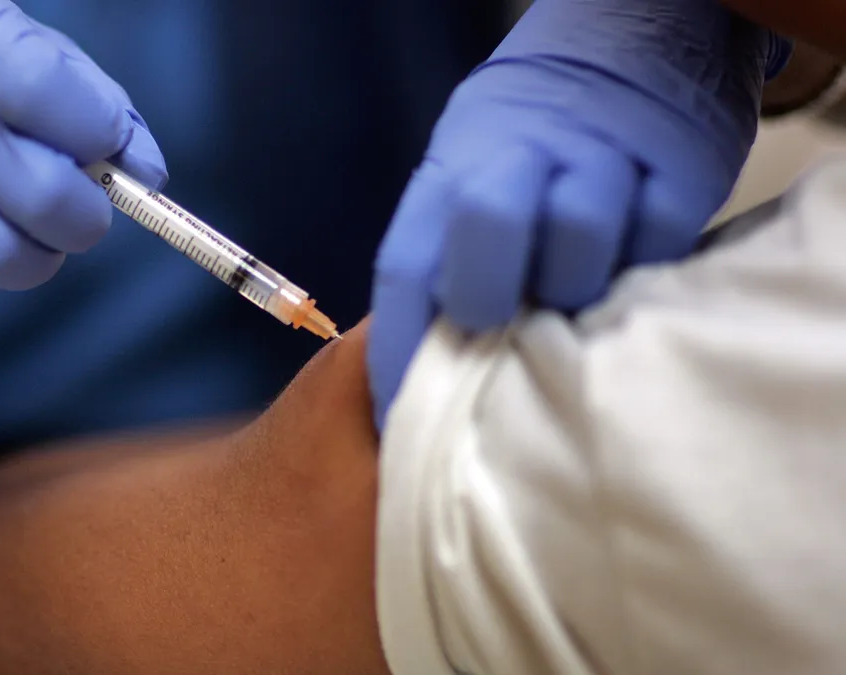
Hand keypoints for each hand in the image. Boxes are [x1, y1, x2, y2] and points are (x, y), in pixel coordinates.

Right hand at [0, 0, 166, 310]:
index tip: (102, 150)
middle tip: (75, 210)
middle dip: (82, 218)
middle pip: (43, 197)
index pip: (49, 92)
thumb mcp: (32, 59)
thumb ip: (102, 108)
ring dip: (36, 257)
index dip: (96, 136)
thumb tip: (148, 174)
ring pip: (5, 258)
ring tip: (23, 228)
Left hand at [368, 0, 787, 423]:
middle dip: (486, 297)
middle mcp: (519, 153)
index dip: (400, 351)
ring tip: (576, 304)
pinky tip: (634, 271)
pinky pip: (658, 233)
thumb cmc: (530, 142)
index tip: (402, 424)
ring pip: (578, 231)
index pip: (407, 265)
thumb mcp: (471, 177)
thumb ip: (453, 259)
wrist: (626, 40)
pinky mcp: (676, 160)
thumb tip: (438, 371)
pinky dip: (644, 264)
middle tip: (501, 333)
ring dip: (574, 287)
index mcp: (452, 170)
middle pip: (486, 223)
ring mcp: (600, 153)